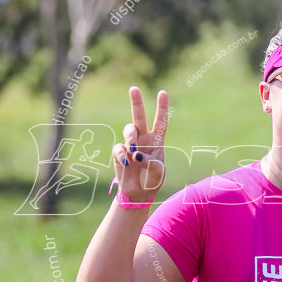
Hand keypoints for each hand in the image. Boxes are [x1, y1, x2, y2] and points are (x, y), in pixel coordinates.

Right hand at [112, 87, 167, 202]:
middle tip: (133, 88)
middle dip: (136, 102)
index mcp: (157, 141)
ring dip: (131, 136)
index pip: (160, 121)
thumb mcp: (158, 173)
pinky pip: (119, 149)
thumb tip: (136, 155)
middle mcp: (143, 139)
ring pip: (128, 130)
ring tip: (134, 150)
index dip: (161, 107)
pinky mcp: (119, 154)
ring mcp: (130, 145)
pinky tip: (127, 164)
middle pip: (139, 117)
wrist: (140, 193)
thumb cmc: (153, 180)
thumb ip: (152, 164)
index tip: (162, 92)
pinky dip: (122, 155)